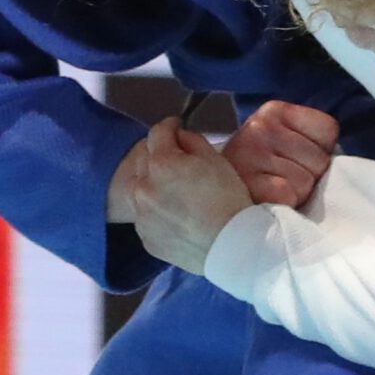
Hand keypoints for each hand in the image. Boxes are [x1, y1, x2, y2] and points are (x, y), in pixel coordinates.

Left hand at [114, 122, 256, 270]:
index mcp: (160, 163)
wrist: (233, 247)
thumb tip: (179, 137)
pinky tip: (177, 218)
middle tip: (179, 164)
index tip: (177, 127)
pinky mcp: (145, 237)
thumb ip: (192, 141)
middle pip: (144, 161)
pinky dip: (157, 213)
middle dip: (160, 157)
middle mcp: (142, 188)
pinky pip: (146, 217)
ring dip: (153, 186)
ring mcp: (141, 215)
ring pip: (140, 191)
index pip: (157, 132)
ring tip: (176, 195)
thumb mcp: (217, 160)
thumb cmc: (229, 201)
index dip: (170, 126)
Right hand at [224, 100, 337, 208]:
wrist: (212, 192)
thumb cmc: (258, 168)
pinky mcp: (250, 184)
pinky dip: (284, 203)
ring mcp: (252, 154)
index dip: (321, 149)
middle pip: (321, 159)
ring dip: (296, 191)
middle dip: (309, 174)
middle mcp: (261, 127)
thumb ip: (308, 139)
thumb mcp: (280, 139)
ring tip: (273, 188)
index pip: (328, 128)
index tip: (298, 158)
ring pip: (307, 181)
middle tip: (283, 177)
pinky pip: (289, 195)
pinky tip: (267, 199)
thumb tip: (338, 159)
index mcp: (274, 111)